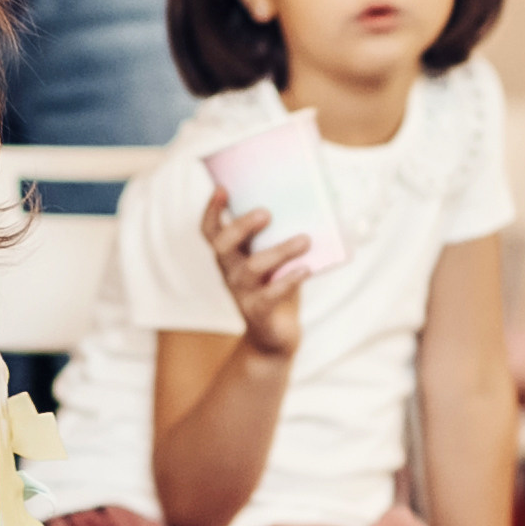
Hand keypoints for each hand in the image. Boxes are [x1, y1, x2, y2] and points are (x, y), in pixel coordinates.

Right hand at [200, 192, 309, 359]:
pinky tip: (305, 269)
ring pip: (252, 268)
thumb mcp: (275, 260)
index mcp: (230, 256)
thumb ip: (282, 236)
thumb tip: (314, 202)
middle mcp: (230, 272)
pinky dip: (289, 280)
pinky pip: (270, 295)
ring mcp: (242, 294)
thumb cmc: (277, 288)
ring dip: (279, 251)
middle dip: (241, 227)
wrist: (275, 337)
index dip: (212, 210)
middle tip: (266, 212)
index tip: (223, 189)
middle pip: (223, 246)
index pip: (210, 231)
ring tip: (305, 239)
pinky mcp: (259, 313)